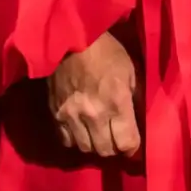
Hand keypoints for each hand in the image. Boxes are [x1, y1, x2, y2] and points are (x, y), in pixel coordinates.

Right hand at [48, 30, 140, 156]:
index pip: (126, 143)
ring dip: (95, 145)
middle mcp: (94, 114)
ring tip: (99, 135)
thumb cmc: (105, 51)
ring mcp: (72, 116)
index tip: (133, 143)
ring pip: (85, 149)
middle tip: (116, 139)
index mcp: (117, 102)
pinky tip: (81, 129)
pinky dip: (76, 139)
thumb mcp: (129, 70)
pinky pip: (66, 140)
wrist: (69, 38)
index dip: (132, 147)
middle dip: (114, 148)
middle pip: (105, 151)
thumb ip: (132, 96)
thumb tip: (134, 118)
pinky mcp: (55, 114)